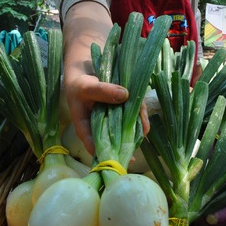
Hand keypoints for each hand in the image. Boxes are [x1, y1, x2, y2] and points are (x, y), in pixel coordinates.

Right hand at [62, 1, 149, 156]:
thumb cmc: (80, 82)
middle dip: (125, 144)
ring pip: (126, 128)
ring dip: (135, 131)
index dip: (104, 153)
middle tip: (134, 149)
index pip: (93, 145)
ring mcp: (114, 118)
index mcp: (86, 127)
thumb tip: (124, 95)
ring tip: (143, 131)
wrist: (87, 68)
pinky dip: (140, 116)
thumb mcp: (87, 86)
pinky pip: (134, 114)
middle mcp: (101, 126)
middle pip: (113, 140)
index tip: (115, 158)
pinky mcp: (125, 107)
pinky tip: (145, 120)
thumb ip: (102, 91)